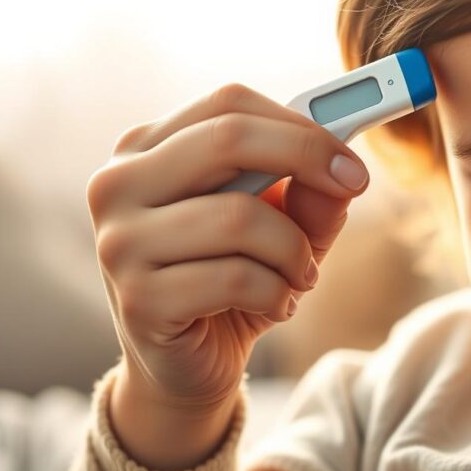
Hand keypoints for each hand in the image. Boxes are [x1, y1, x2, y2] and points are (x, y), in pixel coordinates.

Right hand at [86, 83, 368, 467]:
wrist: (189, 366)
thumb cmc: (233, 279)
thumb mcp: (284, 226)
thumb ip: (311, 194)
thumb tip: (341, 174)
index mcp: (146, 148)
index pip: (229, 104)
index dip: (301, 124)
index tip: (350, 157)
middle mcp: (118, 184)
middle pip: (228, 138)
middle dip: (308, 158)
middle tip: (352, 187)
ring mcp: (119, 241)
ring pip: (241, 216)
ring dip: (295, 251)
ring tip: (300, 275)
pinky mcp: (138, 298)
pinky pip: (238, 278)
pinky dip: (278, 293)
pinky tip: (276, 305)